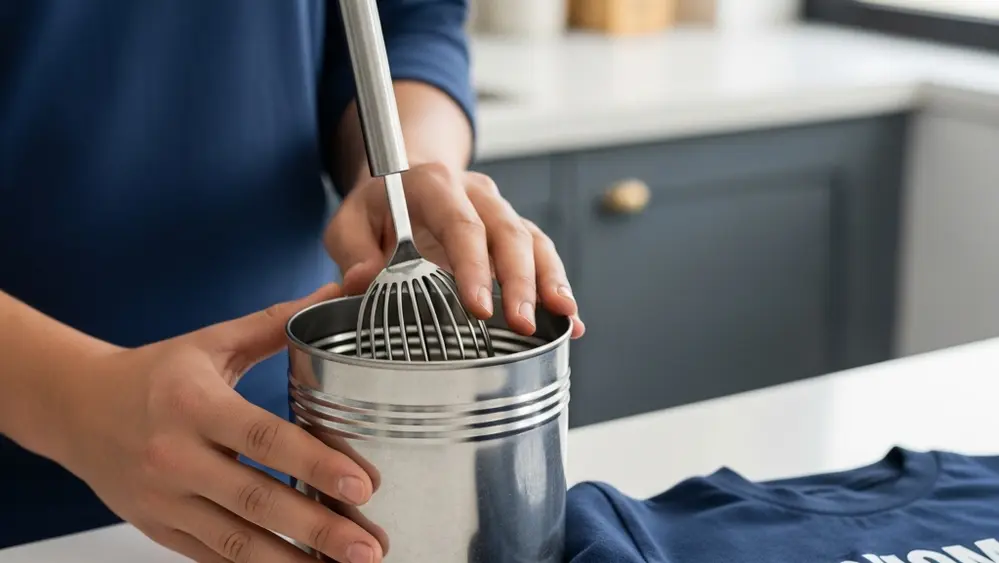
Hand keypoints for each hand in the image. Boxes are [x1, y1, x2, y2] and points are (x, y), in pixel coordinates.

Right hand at [53, 284, 383, 562]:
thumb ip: (275, 323)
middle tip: (369, 545)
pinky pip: (214, 557)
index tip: (363, 485)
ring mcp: (165, 500)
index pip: (264, 438)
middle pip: (256, 500)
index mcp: (195, 404)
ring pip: (236, 542)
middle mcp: (176, 456)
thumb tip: (336, 292)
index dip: (316, 464)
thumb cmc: (154, 373)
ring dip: (294, 562)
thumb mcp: (211, 342)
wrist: (76, 408)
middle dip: (318, 528)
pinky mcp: (160, 529)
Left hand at [324, 162, 584, 338]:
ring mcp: (500, 211)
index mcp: (434, 184)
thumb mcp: (348, 221)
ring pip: (534, 242)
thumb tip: (362, 282)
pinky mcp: (514, 231)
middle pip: (508, 234)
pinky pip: (542, 255)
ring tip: (564, 320)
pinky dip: (557, 287)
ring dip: (549, 282)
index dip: (473, 266)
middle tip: (522, 323)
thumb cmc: (378, 207)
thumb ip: (352, 251)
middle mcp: (476, 193)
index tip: (478, 307)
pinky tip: (569, 323)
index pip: (461, 224)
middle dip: (520, 282)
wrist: (405, 178)